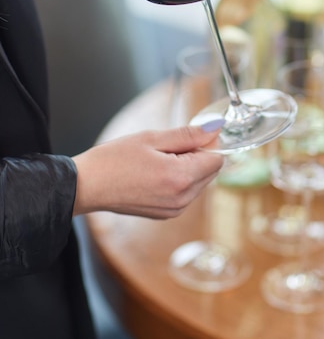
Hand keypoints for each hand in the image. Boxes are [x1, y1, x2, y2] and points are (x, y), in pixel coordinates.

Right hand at [72, 125, 223, 218]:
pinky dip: (178, 179)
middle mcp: (182, 199)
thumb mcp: (152, 138)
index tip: (186, 136)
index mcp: (180, 178)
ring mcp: (174, 210)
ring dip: (188, 167)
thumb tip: (216, 128)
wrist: (87, 186)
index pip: (217, 158)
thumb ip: (188, 134)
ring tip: (157, 159)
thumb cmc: (114, 159)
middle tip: (167, 146)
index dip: (206, 142)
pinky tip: (154, 172)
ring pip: (199, 182)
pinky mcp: (166, 214)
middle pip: (210, 171)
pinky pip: (186, 193)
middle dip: (197, 155)